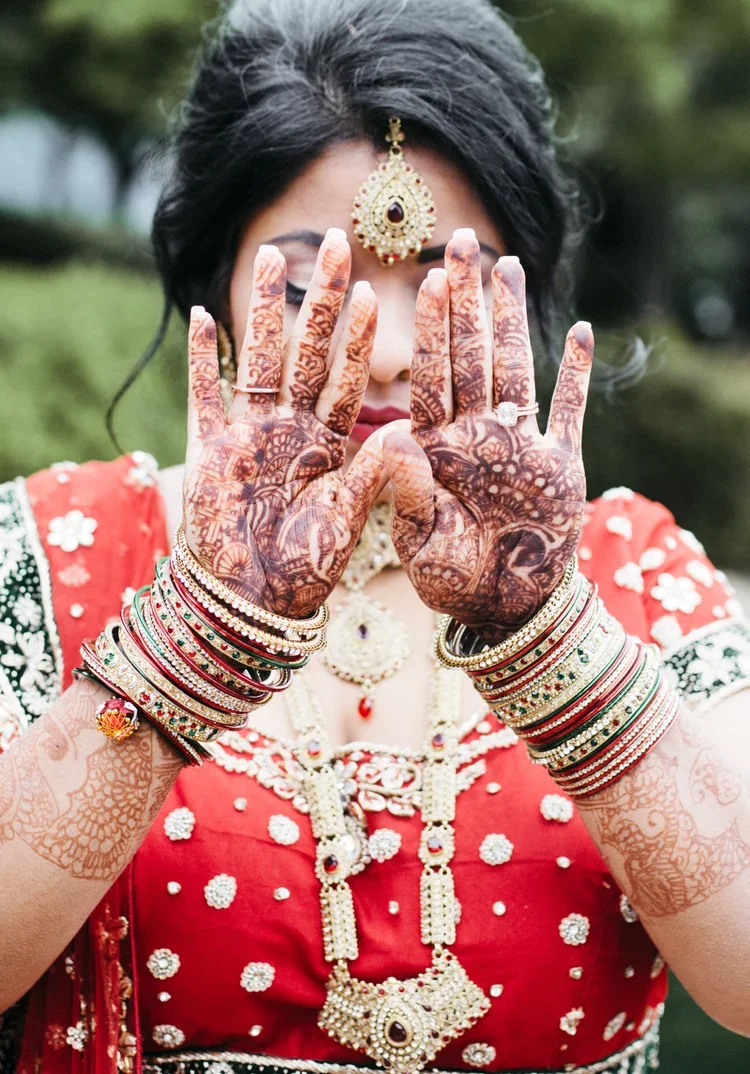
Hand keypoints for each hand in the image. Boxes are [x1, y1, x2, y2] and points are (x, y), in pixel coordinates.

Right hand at [183, 229, 385, 617]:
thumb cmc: (305, 567)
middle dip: (320, 300)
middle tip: (336, 244)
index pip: (348, 377)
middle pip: (307, 351)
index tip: (375, 292)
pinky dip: (200, 361)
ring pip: (258, 357)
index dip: (359, 337)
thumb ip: (370, 474)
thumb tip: (399, 430)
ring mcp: (248, 433)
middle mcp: (291, 427)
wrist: (252, 601)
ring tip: (272, 257)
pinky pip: (203, 395)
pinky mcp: (208, 448)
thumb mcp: (347, 518)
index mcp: (329, 442)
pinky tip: (200, 316)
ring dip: (262, 309)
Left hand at [381, 228, 593, 642]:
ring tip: (506, 267)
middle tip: (459, 241)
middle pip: (471, 357)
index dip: (432, 329)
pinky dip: (575, 375)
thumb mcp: (419, 535)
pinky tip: (579, 333)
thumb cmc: (452, 579)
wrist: (504, 608)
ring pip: (514, 368)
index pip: (433, 377)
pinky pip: (567, 411)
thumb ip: (404, 486)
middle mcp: (475, 436)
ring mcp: (518, 445)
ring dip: (512, 320)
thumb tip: (389, 434)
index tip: (427, 280)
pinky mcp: (558, 464)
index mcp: (436, 448)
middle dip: (465, 301)